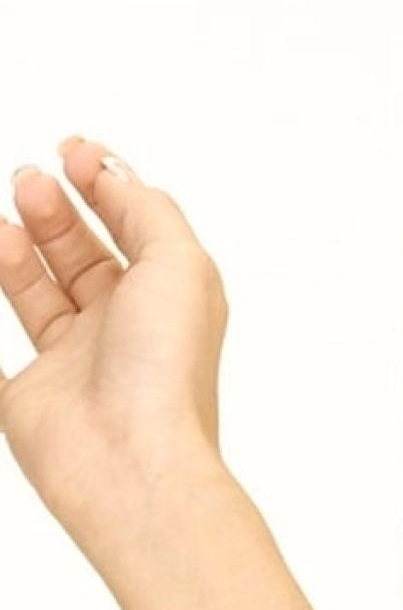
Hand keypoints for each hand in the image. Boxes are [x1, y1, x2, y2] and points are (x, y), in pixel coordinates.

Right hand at [0, 140, 227, 554]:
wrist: (132, 460)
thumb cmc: (166, 365)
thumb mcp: (177, 263)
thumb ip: (145, 210)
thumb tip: (112, 170)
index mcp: (169, 291)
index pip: (134, 222)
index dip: (104, 183)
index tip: (72, 149)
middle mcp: (124, 321)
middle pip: (83, 250)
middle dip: (55, 209)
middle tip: (29, 178)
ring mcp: (75, 358)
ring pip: (38, 289)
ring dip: (17, 248)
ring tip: (4, 219)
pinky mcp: (28, 396)